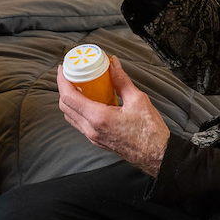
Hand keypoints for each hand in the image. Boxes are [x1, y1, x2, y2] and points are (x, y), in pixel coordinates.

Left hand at [57, 57, 169, 176]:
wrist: (157, 154)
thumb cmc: (150, 132)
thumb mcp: (137, 99)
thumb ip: (121, 80)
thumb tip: (113, 65)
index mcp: (99, 118)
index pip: (69, 97)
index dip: (62, 80)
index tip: (63, 68)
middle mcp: (91, 129)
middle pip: (65, 107)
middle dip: (64, 88)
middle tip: (71, 74)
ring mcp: (93, 136)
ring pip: (71, 116)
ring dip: (70, 99)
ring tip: (79, 85)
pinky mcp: (97, 140)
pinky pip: (80, 122)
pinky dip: (79, 109)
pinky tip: (90, 99)